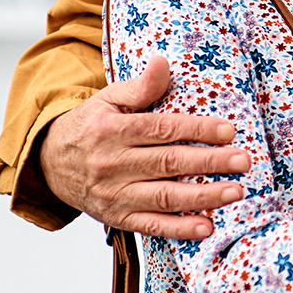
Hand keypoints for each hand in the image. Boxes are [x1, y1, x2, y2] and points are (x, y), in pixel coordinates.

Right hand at [38, 57, 248, 238]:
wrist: (49, 164)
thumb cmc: (90, 126)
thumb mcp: (108, 100)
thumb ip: (139, 86)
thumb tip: (163, 62)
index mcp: (111, 130)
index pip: (161, 129)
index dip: (196, 129)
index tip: (229, 130)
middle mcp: (112, 164)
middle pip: (168, 163)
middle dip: (209, 162)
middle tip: (243, 161)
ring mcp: (114, 194)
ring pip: (163, 197)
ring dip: (202, 197)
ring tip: (235, 192)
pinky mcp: (117, 217)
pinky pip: (150, 226)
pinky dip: (179, 229)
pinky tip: (207, 227)